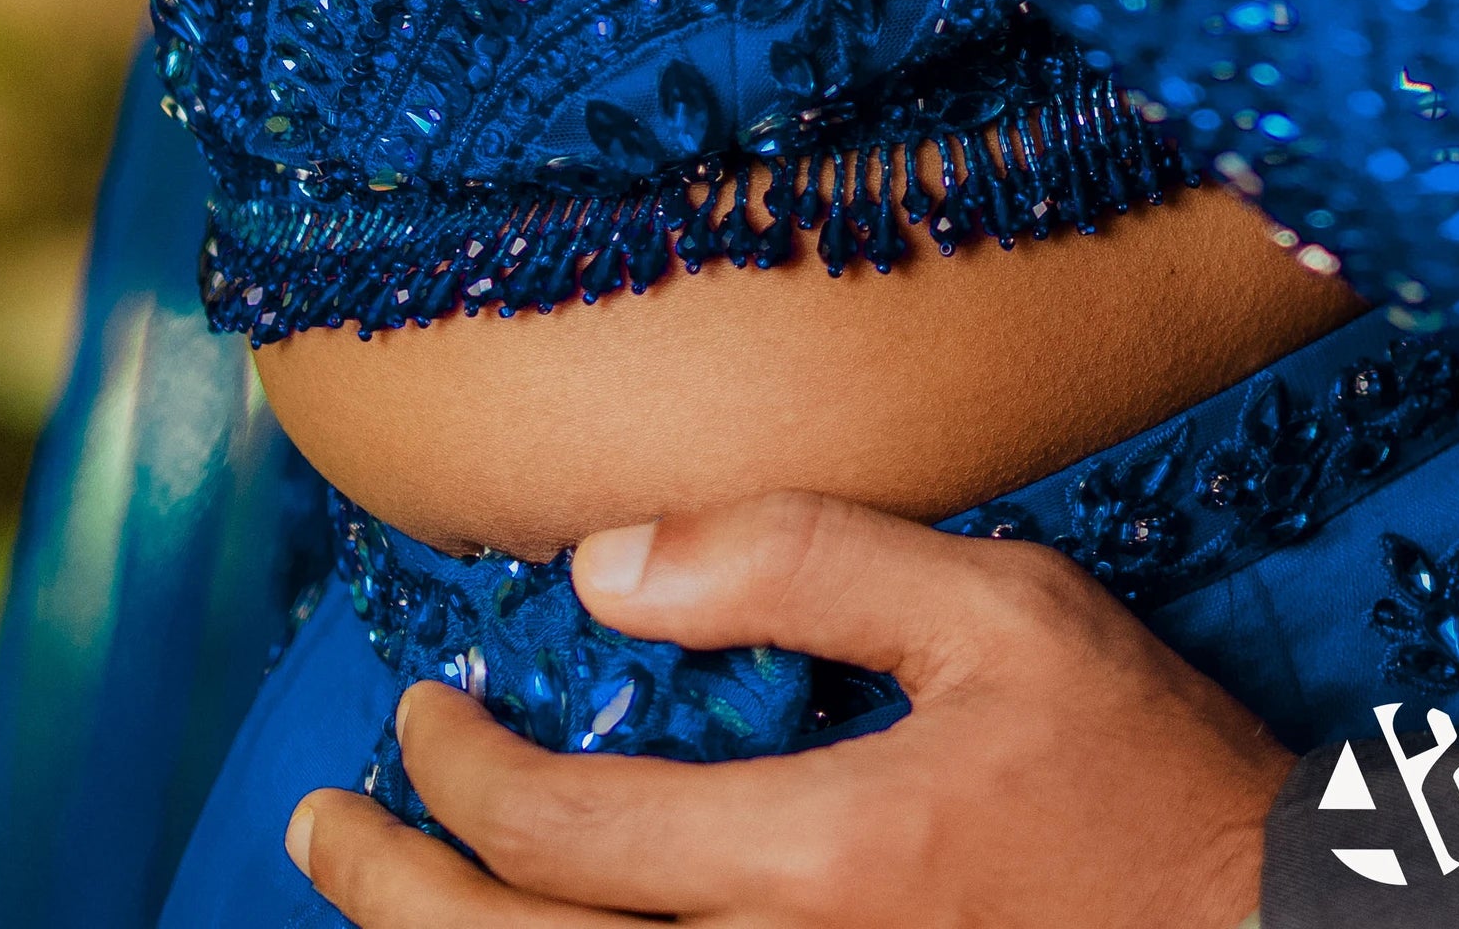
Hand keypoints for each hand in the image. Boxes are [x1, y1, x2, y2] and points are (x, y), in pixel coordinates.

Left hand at [282, 493, 1294, 928]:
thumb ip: (808, 563)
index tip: (427, 706)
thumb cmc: (1134, 768)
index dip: (463, 769)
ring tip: (378, 899)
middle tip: (325, 825)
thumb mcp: (1002, 610)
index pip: (562, 835)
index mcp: (809, 861)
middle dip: (392, 894)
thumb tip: (610, 563)